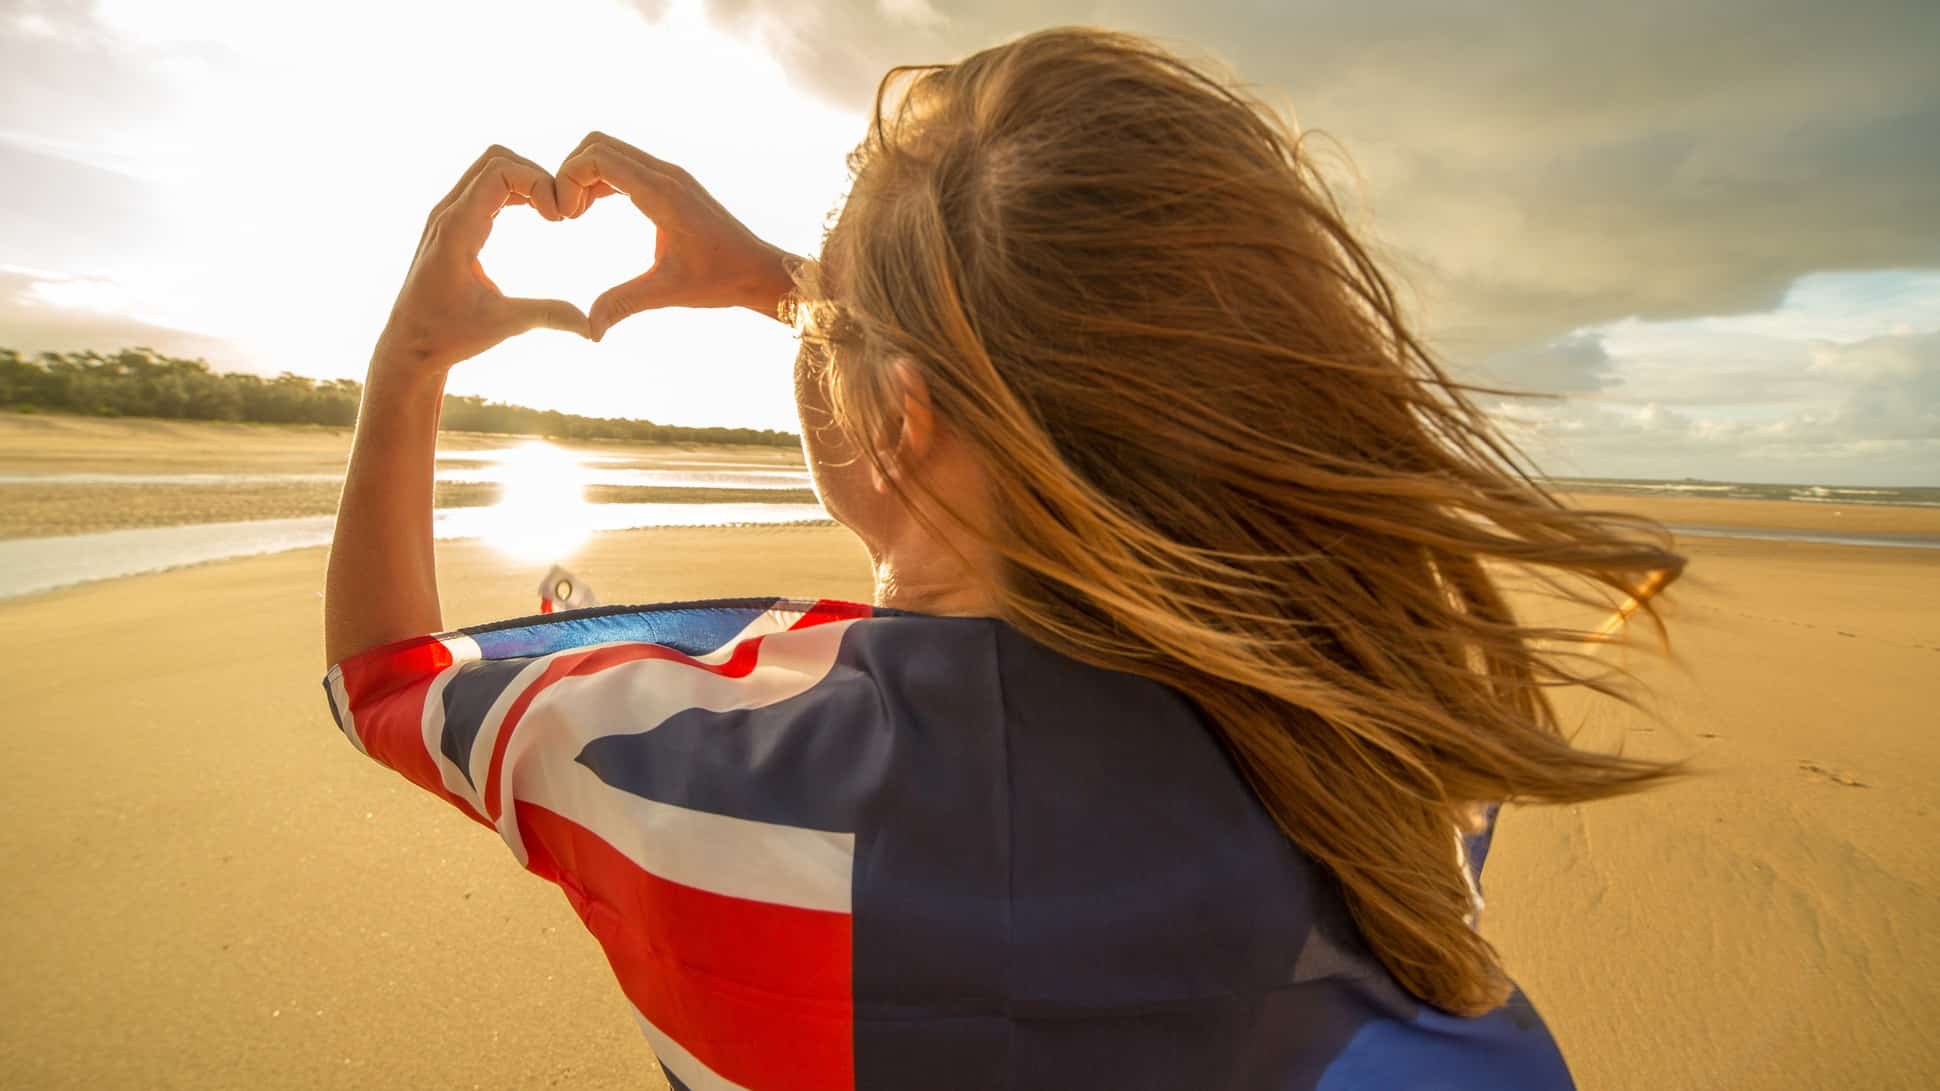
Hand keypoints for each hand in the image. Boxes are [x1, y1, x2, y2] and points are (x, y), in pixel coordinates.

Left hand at [375, 145, 591, 373]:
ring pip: (489, 168)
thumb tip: (592, 326)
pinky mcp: (451, 222)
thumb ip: (547, 316)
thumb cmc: (448, 335)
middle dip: (535, 175)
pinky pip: (484, 186)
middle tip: (559, 211)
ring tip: (551, 212)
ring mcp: (446, 214)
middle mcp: (447, 213)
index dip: (538, 182)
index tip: (559, 218)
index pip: (499, 171)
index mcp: (456, 229)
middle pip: (495, 159)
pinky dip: (514, 190)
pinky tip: (536, 214)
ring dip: (525, 180)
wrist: (408, 344)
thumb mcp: (502, 325)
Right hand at [554, 131, 797, 338]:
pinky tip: (591, 211)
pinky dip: (601, 180)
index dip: (568, 179)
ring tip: (575, 215)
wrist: (758, 270)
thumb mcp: (668, 292)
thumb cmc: (720, 278)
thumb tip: (588, 330)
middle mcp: (665, 174)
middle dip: (570, 173)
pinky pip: (625, 165)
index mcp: (662, 193)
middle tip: (565, 216)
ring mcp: (669, 175)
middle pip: (598, 144)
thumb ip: (623, 304)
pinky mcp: (671, 183)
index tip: (565, 219)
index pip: (599, 157)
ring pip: (610, 151)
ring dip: (585, 176)